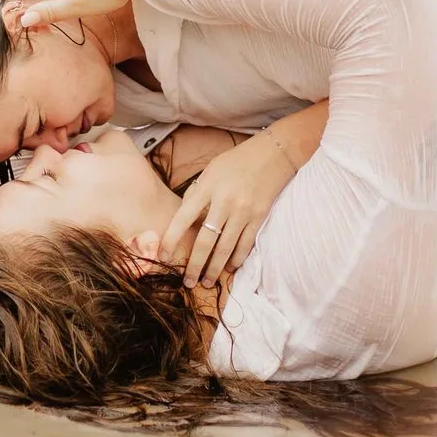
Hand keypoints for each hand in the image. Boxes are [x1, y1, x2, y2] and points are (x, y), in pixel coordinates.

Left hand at [162, 130, 296, 288]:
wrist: (273, 154)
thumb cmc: (237, 161)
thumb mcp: (210, 171)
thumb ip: (197, 194)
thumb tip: (184, 218)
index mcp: (208, 188)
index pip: (183, 218)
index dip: (171, 240)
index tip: (163, 256)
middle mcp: (224, 201)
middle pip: (205, 241)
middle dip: (194, 265)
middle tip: (187, 282)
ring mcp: (244, 211)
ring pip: (226, 248)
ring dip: (215, 268)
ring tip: (207, 282)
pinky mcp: (259, 217)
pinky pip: (246, 244)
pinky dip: (237, 259)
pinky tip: (230, 268)